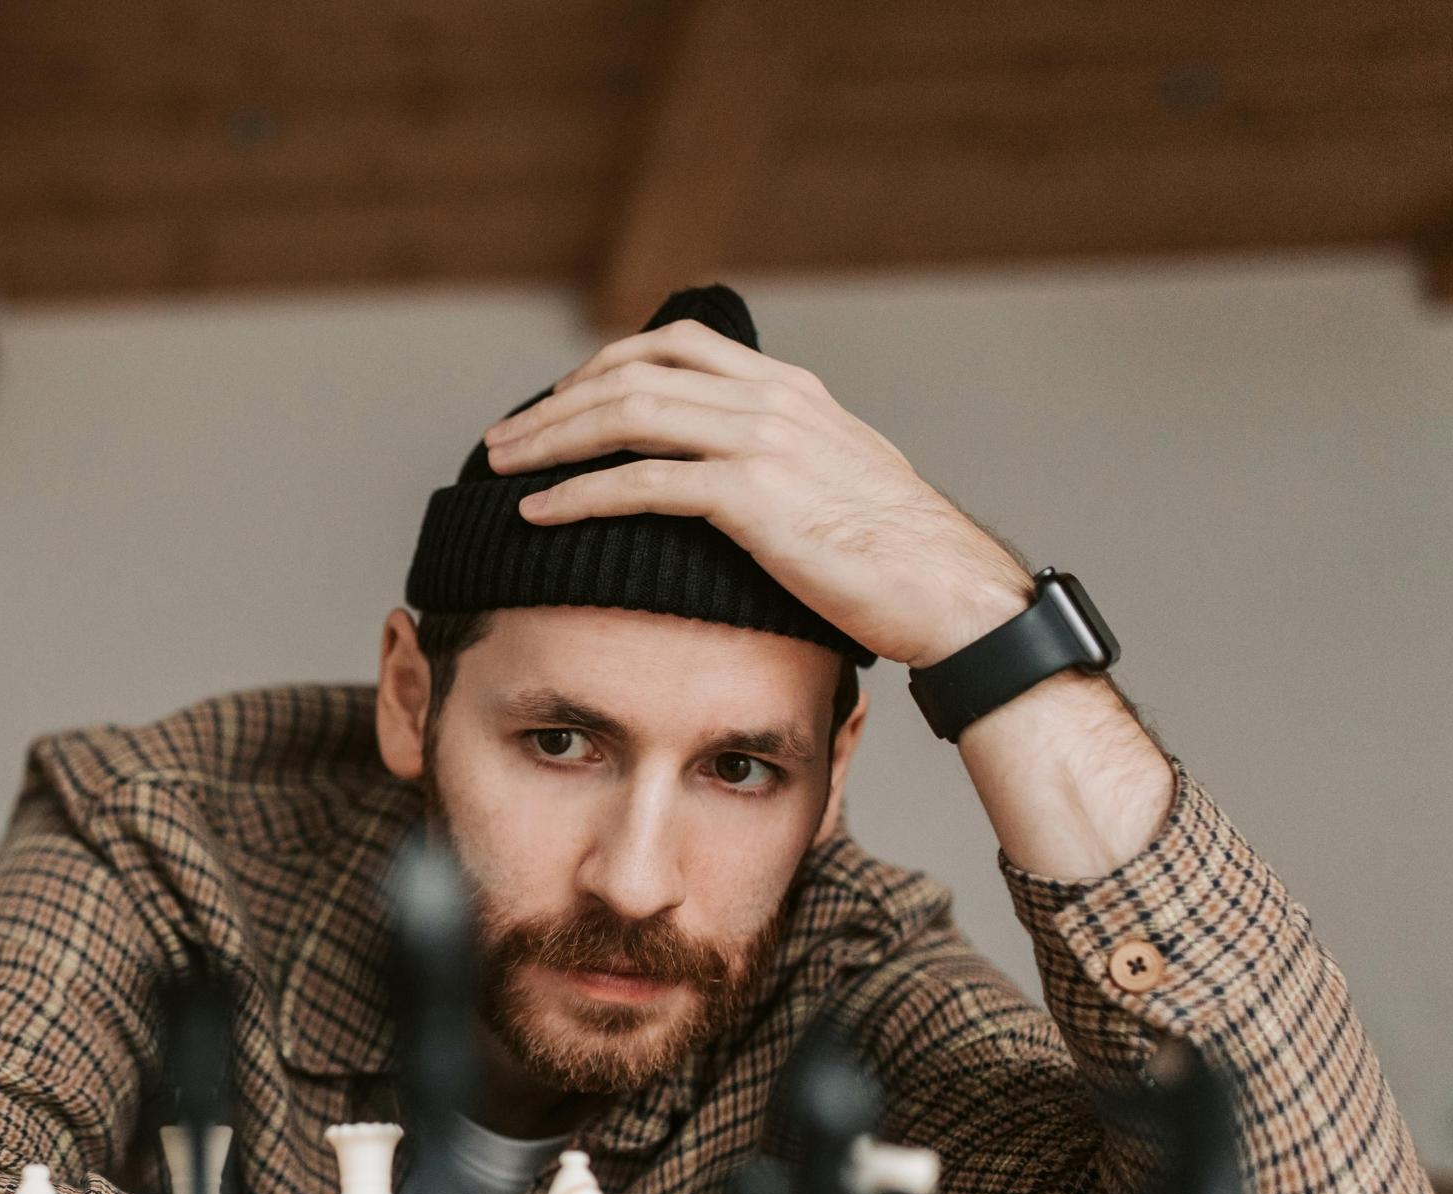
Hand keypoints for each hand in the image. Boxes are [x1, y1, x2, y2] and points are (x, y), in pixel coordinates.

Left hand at [481, 320, 1029, 668]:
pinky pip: (642, 484)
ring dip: (551, 439)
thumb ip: (788, 455)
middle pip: (634, 373)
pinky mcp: (753, 496)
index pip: (675, 345)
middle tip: (505, 438)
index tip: (559, 401)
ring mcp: (762, 442)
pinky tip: (537, 512)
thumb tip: (739, 471)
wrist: (950, 589)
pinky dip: (578, 494)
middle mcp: (771, 401)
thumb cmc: (899, 554)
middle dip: (557, 402)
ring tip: (501, 467)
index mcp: (788, 389)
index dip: (603, 366)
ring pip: (627, 417)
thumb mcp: (840, 477)